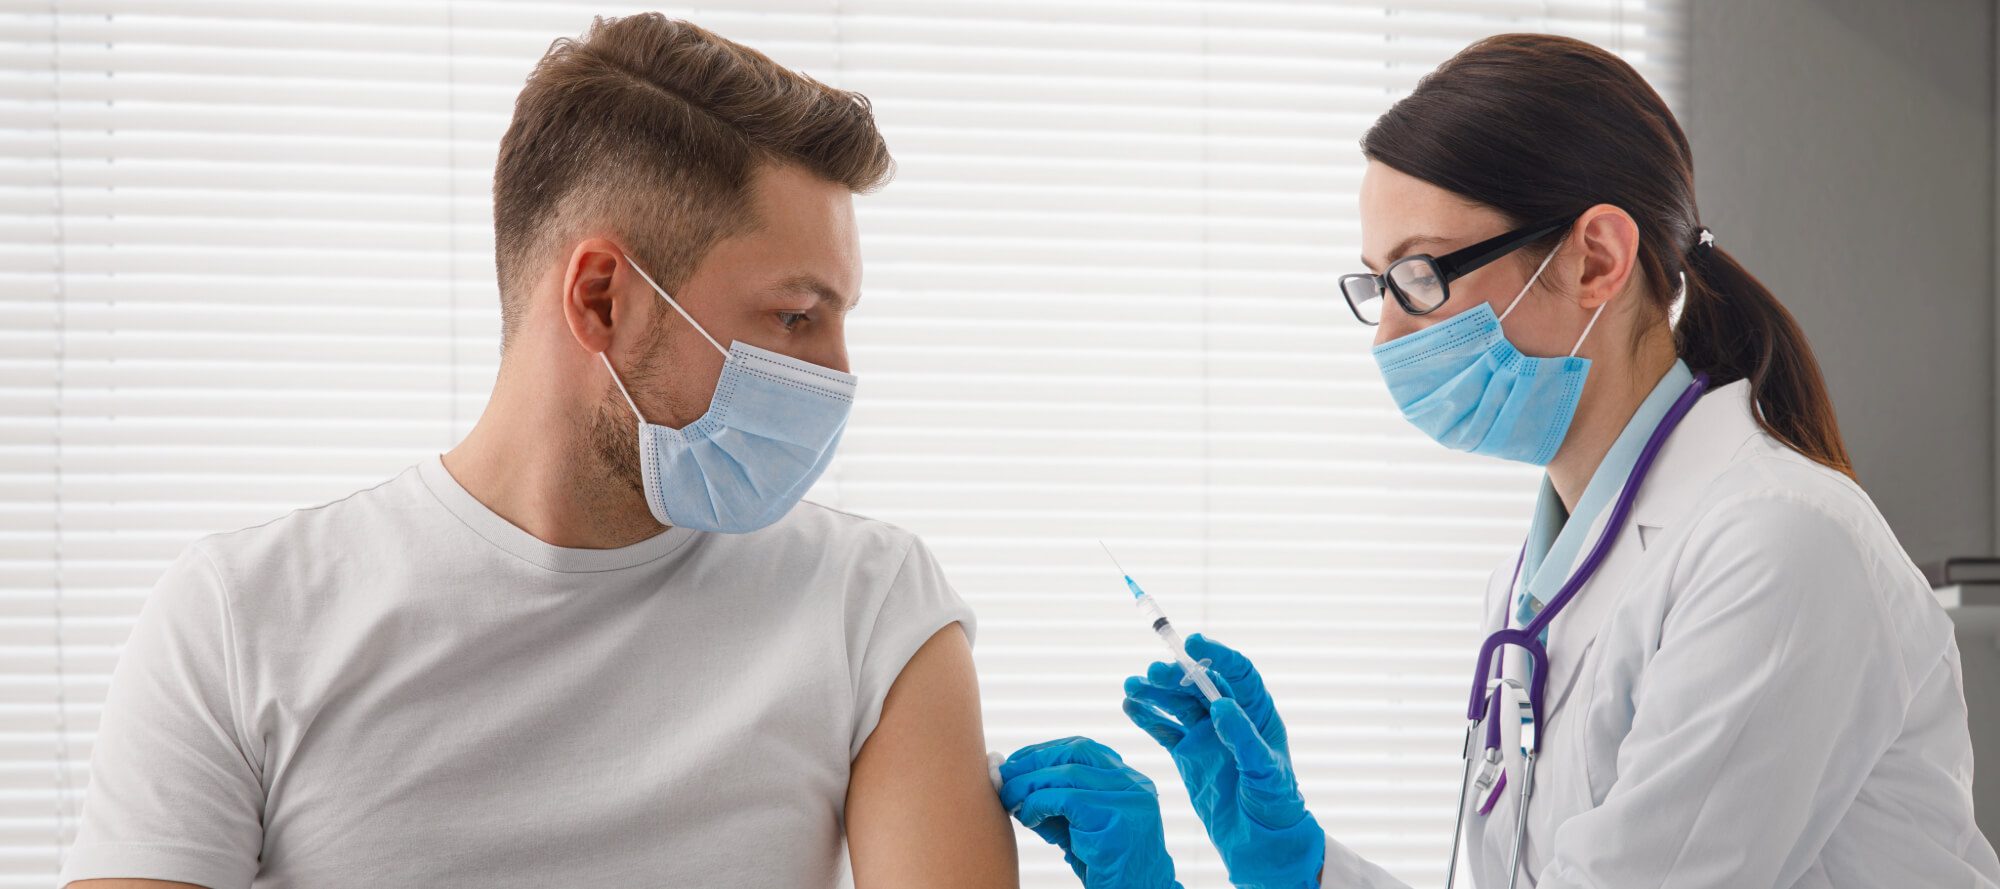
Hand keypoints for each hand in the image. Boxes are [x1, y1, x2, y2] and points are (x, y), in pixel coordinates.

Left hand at [999, 737, 1182, 888]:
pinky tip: (1027, 818)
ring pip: (1068, 774)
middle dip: (1032, 761)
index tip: (1015, 763)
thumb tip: (1006, 777)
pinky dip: (1039, 804)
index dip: (1043, 751)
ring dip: (1029, 784)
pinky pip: (1068, 801)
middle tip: (1003, 778)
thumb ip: (1050, 800)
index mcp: (1127, 780)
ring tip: (1010, 800)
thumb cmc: (1102, 863)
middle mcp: (1133, 785)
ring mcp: (1129, 802)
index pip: (1082, 748)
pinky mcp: (1117, 825)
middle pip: (1075, 753)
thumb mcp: (1075, 824)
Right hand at [1124, 634, 1323, 888]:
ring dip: (1155, 693)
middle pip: (1199, 685)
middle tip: (1153, 672)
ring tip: (1131, 686)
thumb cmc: (1275, 804)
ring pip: (1177, 704)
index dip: (1217, 655)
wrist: (1262, 842)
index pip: (1238, 673)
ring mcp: (1206, 736)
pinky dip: (1147, 717)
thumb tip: (1222, 705)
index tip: (1193, 642)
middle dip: (1175, 675)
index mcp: (1256, 713)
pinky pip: (1164, 730)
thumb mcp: (1265, 772)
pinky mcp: (1188, 755)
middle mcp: (1229, 718)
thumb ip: (1243, 739)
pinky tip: (1130, 706)